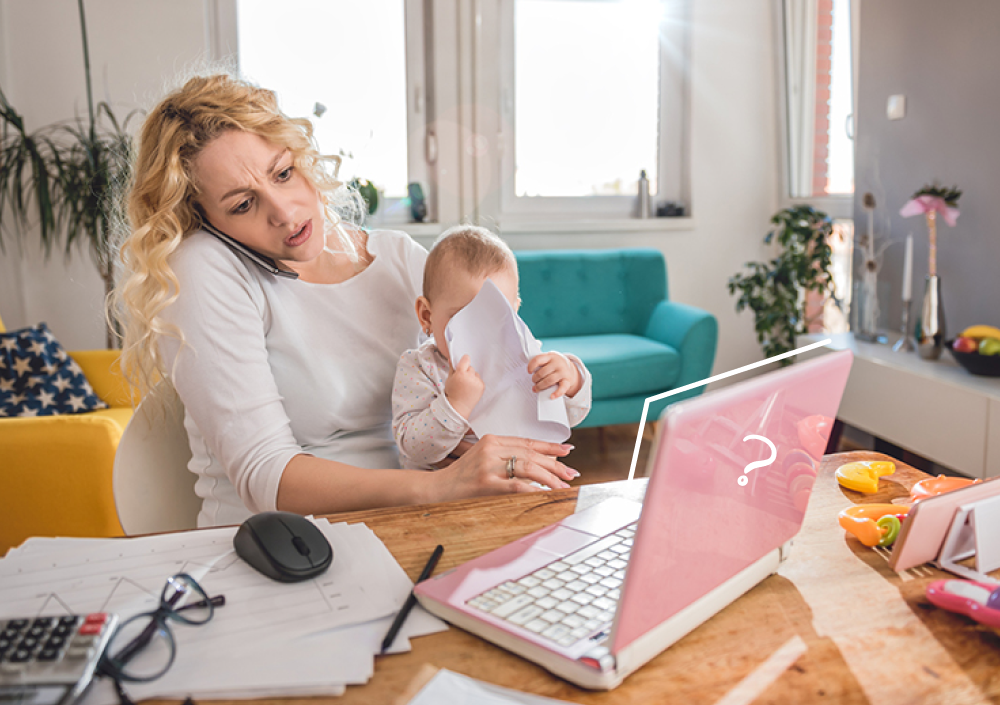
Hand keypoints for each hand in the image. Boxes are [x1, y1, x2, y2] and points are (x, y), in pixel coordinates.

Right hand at [431, 435, 579, 500]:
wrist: (438, 488)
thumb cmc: (462, 476)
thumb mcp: (483, 458)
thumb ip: (505, 456)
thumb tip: (536, 464)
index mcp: (492, 439)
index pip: (527, 442)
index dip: (549, 447)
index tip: (566, 450)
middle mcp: (491, 449)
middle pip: (531, 455)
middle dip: (555, 464)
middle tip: (570, 473)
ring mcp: (488, 465)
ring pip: (527, 468)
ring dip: (549, 478)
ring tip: (562, 486)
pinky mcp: (486, 483)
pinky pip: (516, 485)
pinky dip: (533, 489)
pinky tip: (544, 493)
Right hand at [445, 354, 483, 419]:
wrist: (459, 406)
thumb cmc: (452, 393)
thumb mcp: (449, 379)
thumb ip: (452, 368)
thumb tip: (452, 359)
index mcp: (460, 373)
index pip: (466, 359)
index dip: (464, 360)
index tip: (463, 363)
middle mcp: (470, 377)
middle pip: (470, 368)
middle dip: (466, 372)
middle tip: (462, 380)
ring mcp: (477, 382)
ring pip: (476, 374)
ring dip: (472, 377)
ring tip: (466, 386)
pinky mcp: (482, 386)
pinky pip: (479, 380)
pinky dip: (476, 383)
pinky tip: (471, 389)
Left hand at [528, 352, 581, 399]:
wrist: (569, 367)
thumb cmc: (554, 365)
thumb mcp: (548, 360)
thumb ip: (540, 363)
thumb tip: (531, 373)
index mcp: (550, 357)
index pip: (538, 359)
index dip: (531, 366)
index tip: (529, 372)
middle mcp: (557, 363)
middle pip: (542, 373)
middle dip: (535, 379)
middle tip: (534, 381)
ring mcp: (563, 372)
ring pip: (549, 381)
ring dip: (540, 386)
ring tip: (536, 389)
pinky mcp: (567, 380)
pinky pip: (562, 388)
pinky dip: (557, 393)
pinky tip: (551, 396)